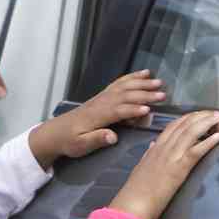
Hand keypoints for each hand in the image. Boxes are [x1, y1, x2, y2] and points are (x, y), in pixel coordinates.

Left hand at [28, 71, 165, 166]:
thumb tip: (112, 137)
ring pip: (124, 87)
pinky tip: (143, 74)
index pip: (119, 111)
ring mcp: (103, 97)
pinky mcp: (103, 95)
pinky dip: (132, 77)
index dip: (133, 110)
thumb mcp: (80, 145)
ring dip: (142, 83)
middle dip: (144, 94)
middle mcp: (102, 102)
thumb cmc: (69, 141)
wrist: (55, 132)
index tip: (149, 110)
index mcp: (98, 116)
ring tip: (158, 81)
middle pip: (126, 96)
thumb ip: (97, 139)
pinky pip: (119, 83)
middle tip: (162, 94)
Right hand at [109, 109, 218, 218]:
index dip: (187, 118)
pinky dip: (208, 142)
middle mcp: (163, 148)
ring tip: (218, 118)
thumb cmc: (136, 190)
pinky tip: (217, 137)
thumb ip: (148, 155)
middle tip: (213, 113)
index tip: (198, 114)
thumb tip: (152, 145)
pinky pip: (196, 150)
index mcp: (155, 148)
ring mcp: (171, 156)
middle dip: (200, 116)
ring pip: (191, 133)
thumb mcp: (140, 167)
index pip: (173, 126)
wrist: (133, 203)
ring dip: (207, 123)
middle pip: (184, 125)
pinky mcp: (179, 168)